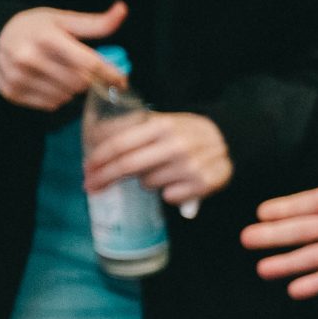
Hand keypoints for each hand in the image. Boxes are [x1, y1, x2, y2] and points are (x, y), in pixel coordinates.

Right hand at [0, 2, 125, 109]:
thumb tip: (122, 9)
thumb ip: (96, 23)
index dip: (111, 74)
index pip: (89, 63)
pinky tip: (49, 82)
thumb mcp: (65, 20)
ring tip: (63, 74)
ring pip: (67, 96)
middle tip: (84, 71)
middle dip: (89, 79)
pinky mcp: (11, 92)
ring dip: (73, 90)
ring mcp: (17, 76)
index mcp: (45, 37)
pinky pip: (51, 104)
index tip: (122, 81)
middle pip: (80, 82)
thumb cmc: (39, 28)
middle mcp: (28, 57)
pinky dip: (58, 97)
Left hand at [82, 110, 230, 207]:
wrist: (231, 140)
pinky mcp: (203, 184)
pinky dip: (168, 193)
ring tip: (158, 173)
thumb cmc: (187, 132)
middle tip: (91, 186)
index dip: (98, 158)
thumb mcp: (163, 121)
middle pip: (127, 166)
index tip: (86, 169)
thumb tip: (94, 136)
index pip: (119, 143)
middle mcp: (176, 145)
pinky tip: (177, 183)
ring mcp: (190, 166)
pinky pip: (169, 197)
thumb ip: (133, 126)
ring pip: (147, 184)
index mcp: (163, 125)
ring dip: (145, 182)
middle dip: (103, 178)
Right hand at [244, 101, 317, 296]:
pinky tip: (293, 289)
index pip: (305, 203)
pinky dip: (315, 283)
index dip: (282, 208)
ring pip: (311, 256)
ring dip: (287, 262)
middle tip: (246, 239)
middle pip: (300, 230)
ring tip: (262, 268)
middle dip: (273, 235)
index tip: (259, 212)